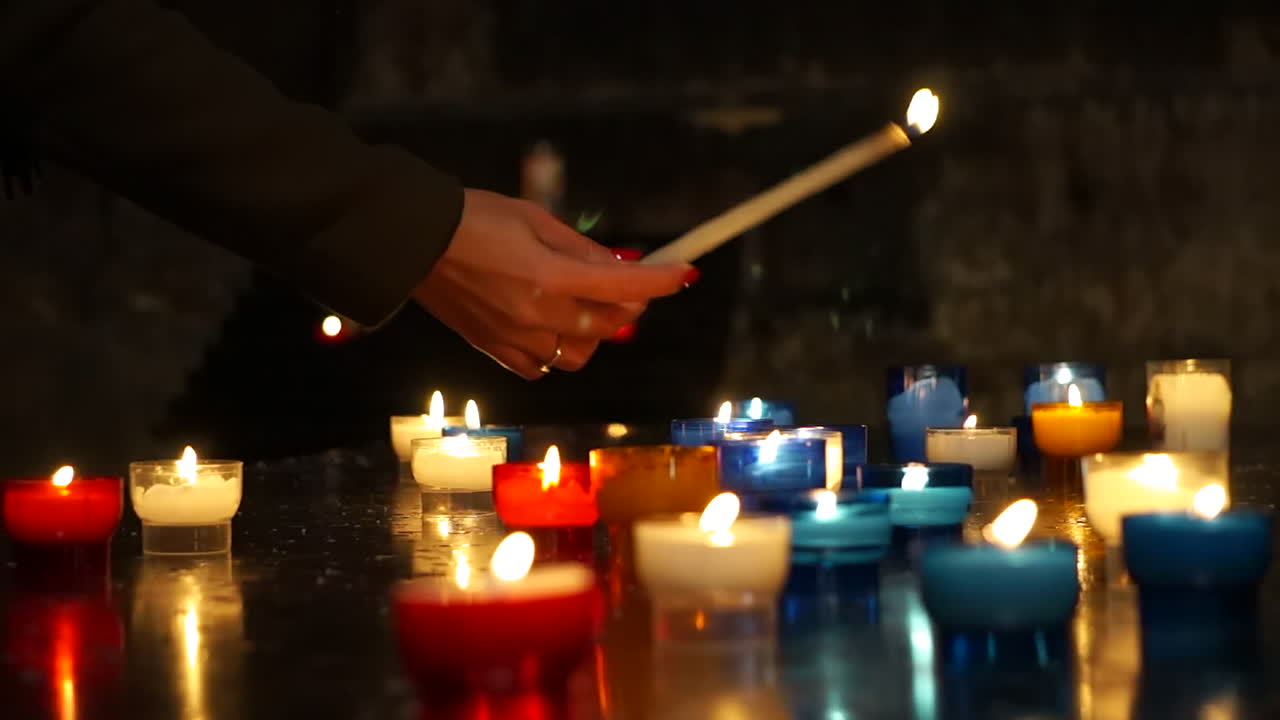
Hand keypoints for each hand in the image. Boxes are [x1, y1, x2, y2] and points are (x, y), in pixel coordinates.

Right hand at [413, 189, 693, 378]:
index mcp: (549, 276)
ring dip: (592, 333)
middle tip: (625, 285)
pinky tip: (548, 327)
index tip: (686, 274)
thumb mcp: (536, 219)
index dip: (661, 281)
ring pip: (579, 355)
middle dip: (626, 305)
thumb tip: (620, 266)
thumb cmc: (473, 218)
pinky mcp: (496, 352)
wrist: (414, 241)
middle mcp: (537, 315)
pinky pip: (543, 367)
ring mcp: (516, 339)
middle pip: (608, 326)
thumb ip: (582, 250)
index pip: (623, 286)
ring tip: (579, 306)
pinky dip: (556, 352)